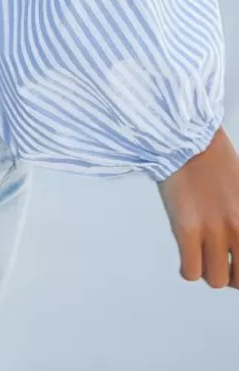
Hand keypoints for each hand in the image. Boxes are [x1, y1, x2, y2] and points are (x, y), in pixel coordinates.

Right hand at [159, 127, 238, 288]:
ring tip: (202, 256)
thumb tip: (236, 237)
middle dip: (231, 274)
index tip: (235, 264)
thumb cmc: (212, 155)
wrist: (184, 137)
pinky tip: (187, 256)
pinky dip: (188, 269)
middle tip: (222, 261)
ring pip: (216, 280)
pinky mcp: (186, 229)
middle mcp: (236, 227)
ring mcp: (212, 230)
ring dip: (209, 271)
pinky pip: (191, 271)